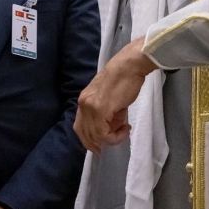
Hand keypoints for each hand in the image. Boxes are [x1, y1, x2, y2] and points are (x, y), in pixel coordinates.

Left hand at [73, 36, 156, 153]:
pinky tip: (125, 128)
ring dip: (112, 138)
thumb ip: (106, 113)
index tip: (105, 141)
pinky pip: (104, 134)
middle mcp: (83, 104)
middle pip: (85, 135)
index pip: (80, 127)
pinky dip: (115, 136)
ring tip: (124, 129)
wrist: (129, 66)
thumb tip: (112, 127)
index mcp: (84, 100)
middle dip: (101, 142)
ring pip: (95, 136)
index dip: (90, 139)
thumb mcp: (109, 98)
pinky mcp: (100, 109)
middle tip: (117, 137)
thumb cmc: (123, 79)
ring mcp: (90, 107)